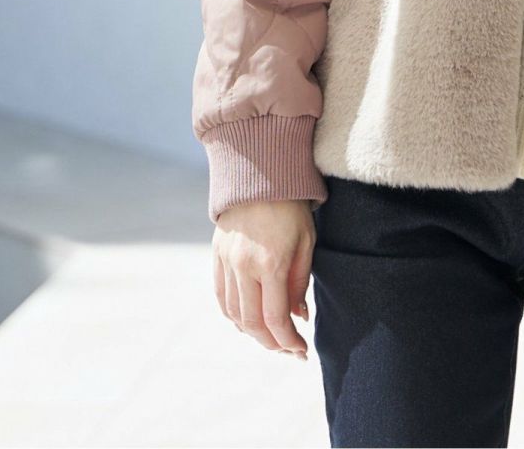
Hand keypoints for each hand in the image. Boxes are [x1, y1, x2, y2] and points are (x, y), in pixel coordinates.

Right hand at [213, 199, 314, 359]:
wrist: (260, 173)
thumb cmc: (291, 207)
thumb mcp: (307, 241)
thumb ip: (301, 282)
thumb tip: (298, 317)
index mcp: (271, 263)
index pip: (275, 319)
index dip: (288, 341)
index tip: (301, 350)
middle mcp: (244, 266)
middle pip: (251, 324)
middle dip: (271, 344)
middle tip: (287, 349)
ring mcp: (227, 262)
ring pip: (234, 314)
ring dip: (252, 333)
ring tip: (271, 336)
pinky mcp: (217, 256)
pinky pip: (222, 297)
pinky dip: (234, 315)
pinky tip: (248, 320)